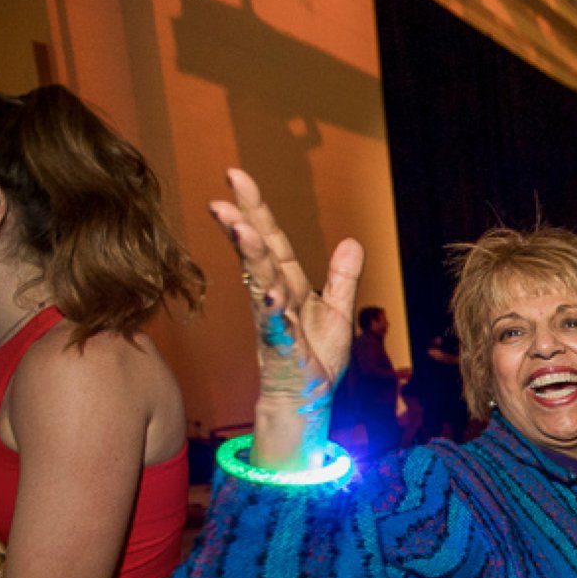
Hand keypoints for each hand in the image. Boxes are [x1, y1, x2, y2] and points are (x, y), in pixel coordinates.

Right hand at [209, 168, 363, 412]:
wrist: (306, 400)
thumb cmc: (316, 358)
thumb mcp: (338, 311)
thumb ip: (342, 277)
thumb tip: (352, 241)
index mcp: (288, 285)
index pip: (271, 241)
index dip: (257, 209)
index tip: (236, 177)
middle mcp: (275, 298)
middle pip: (258, 254)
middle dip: (243, 222)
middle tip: (225, 192)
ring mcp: (274, 322)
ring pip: (260, 283)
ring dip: (252, 257)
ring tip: (242, 228)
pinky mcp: (281, 349)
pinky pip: (275, 326)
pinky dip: (272, 310)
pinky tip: (269, 292)